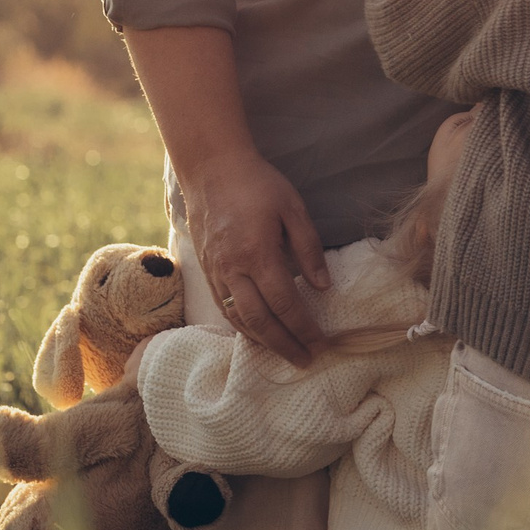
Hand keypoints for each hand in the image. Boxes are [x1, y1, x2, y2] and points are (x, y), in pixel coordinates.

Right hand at [181, 149, 330, 366]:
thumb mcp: (293, 208)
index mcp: (257, 253)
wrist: (212, 169)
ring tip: (284, 353)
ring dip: (261, 342)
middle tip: (305, 360)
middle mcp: (232, 269)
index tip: (321, 344)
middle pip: (259, 320)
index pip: (284, 303)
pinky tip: (257, 333)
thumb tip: (323, 286)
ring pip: (237, 319)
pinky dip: (241, 327)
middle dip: (284, 344)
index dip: (304, 328)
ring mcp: (215, 272)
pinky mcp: (205, 271)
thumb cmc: (258, 184)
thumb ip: (309, 248)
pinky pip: (222, 308)